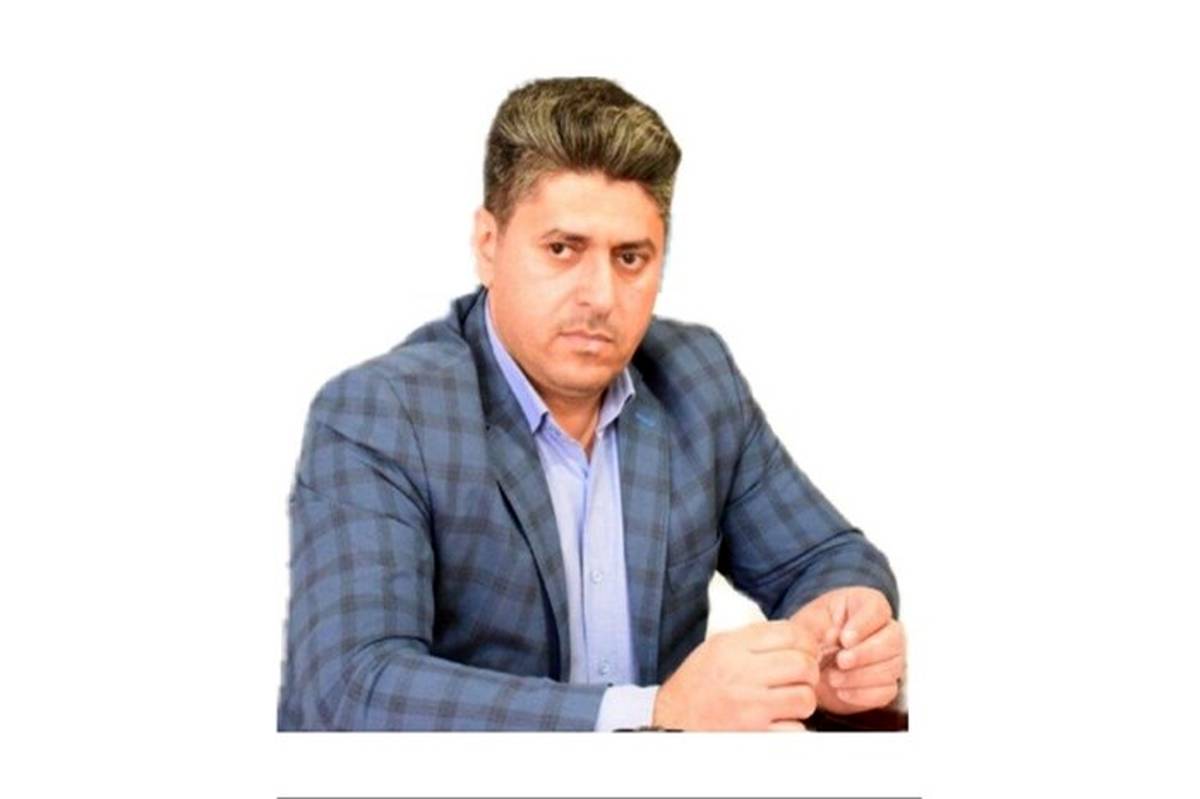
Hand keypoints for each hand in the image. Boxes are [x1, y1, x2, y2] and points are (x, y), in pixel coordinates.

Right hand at [652, 620, 820, 730]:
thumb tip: (793, 634)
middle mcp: (741, 674)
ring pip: (805, 699)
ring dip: (803, 700)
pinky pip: (795, 729)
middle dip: (809, 671)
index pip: (790, 633)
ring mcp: (749, 707)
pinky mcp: (754, 736)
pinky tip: (779, 721)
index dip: (806, 641)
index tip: (805, 650)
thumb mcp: (716, 647)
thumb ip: (751, 637)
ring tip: (790, 701)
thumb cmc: (697, 683)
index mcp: (732, 647)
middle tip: (802, 677)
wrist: (673, 720)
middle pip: (803, 664)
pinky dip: (792, 727)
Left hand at [790, 586, 905, 714]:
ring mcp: (891, 657)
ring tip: (833, 677)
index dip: (863, 625)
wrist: (809, 665)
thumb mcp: (806, 625)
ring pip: (892, 667)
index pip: (878, 609)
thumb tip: (830, 639)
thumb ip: (815, 630)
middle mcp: (886, 629)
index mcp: (866, 604)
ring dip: (860, 676)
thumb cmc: (812, 636)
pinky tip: (841, 691)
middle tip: (840, 661)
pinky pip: (887, 691)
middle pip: (893, 640)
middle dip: (865, 654)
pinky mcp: (887, 683)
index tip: (844, 638)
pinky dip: (862, 694)